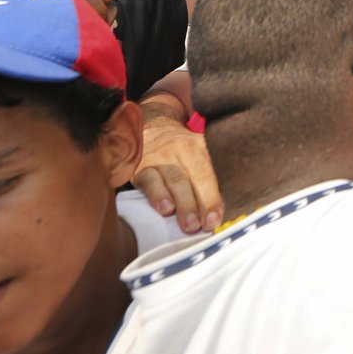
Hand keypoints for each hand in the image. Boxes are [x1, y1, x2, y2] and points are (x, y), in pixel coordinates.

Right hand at [133, 112, 222, 234]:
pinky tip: (163, 209)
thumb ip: (200, 183)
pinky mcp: (138, 165)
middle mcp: (177, 151)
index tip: (214, 220)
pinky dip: (156, 196)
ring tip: (185, 223)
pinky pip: (148, 181)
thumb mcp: (191, 156)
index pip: (205, 176)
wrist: (149, 125)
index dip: (210, 199)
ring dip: (179, 203)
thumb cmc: (175, 151)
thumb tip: (211, 216)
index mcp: (195, 148)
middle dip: (194, 206)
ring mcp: (157, 157)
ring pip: (170, 181)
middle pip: (187, 180)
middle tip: (198, 227)